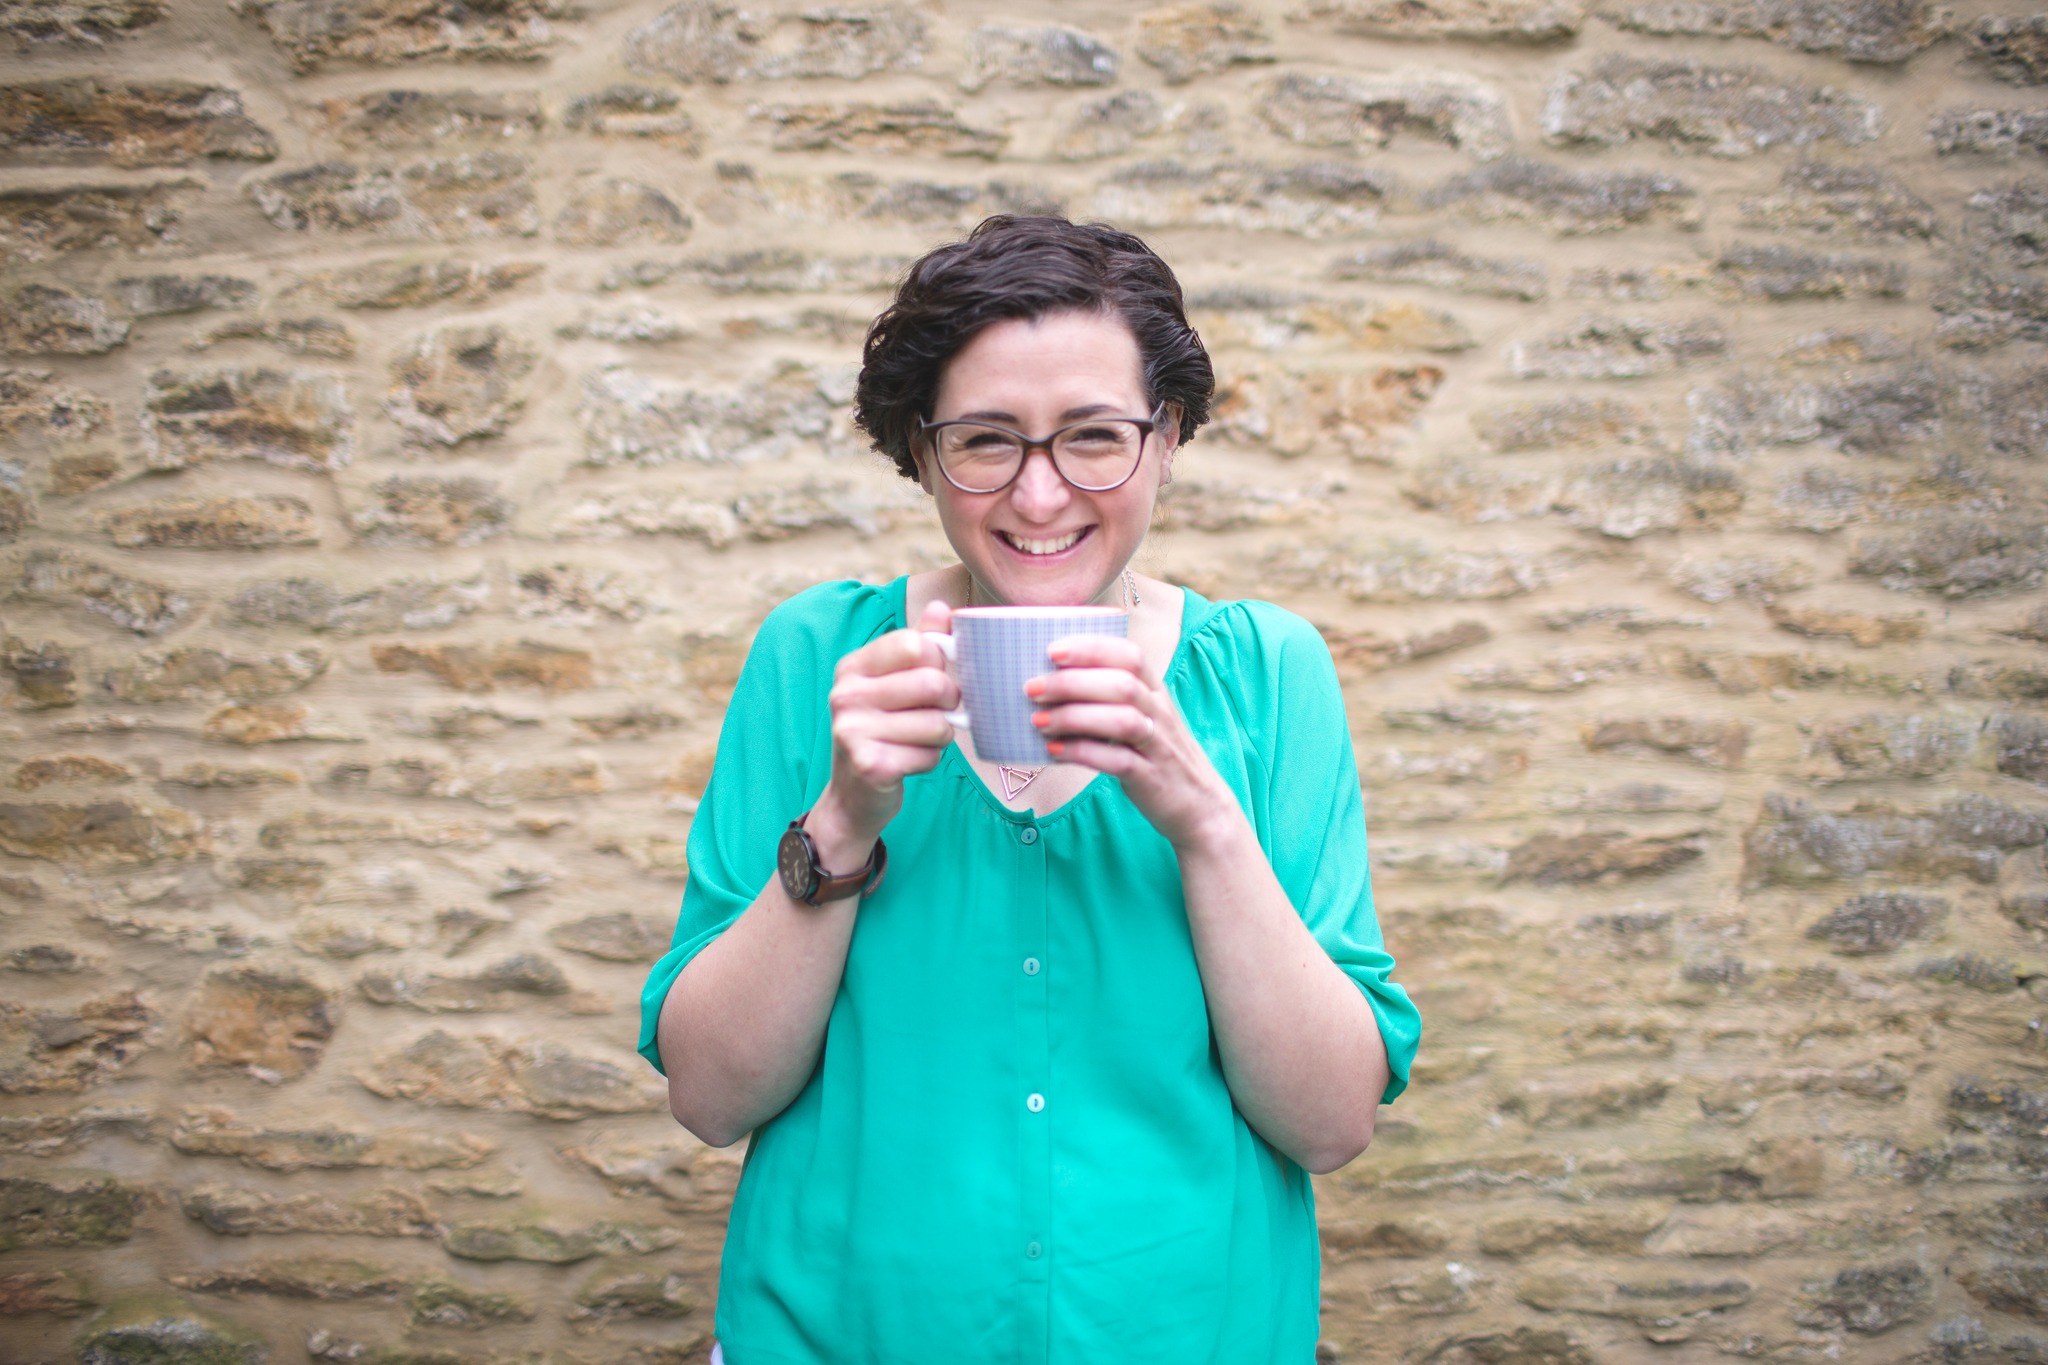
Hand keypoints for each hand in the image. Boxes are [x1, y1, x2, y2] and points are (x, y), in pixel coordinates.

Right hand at [814, 600, 959, 854]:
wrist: (852, 796)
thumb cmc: (881, 731)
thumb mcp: (893, 683)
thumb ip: (919, 645)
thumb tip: (943, 608)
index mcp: (852, 667)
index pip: (915, 644)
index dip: (939, 661)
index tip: (933, 677)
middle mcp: (846, 695)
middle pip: (932, 683)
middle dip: (949, 702)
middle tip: (938, 713)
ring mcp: (853, 731)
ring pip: (937, 723)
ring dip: (941, 736)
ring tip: (920, 740)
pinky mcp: (870, 765)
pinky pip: (930, 755)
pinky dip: (930, 761)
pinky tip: (908, 762)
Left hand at [1026, 635, 1230, 849]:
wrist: (1200, 806)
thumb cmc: (1157, 757)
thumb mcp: (1143, 720)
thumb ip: (1108, 701)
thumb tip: (1050, 687)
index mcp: (1156, 692)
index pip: (1130, 656)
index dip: (1092, 649)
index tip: (1053, 650)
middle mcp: (1160, 713)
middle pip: (1121, 685)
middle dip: (1072, 682)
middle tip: (1033, 688)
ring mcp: (1158, 746)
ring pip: (1121, 720)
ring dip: (1075, 716)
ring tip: (1040, 721)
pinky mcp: (1151, 778)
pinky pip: (1118, 761)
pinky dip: (1083, 753)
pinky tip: (1055, 751)